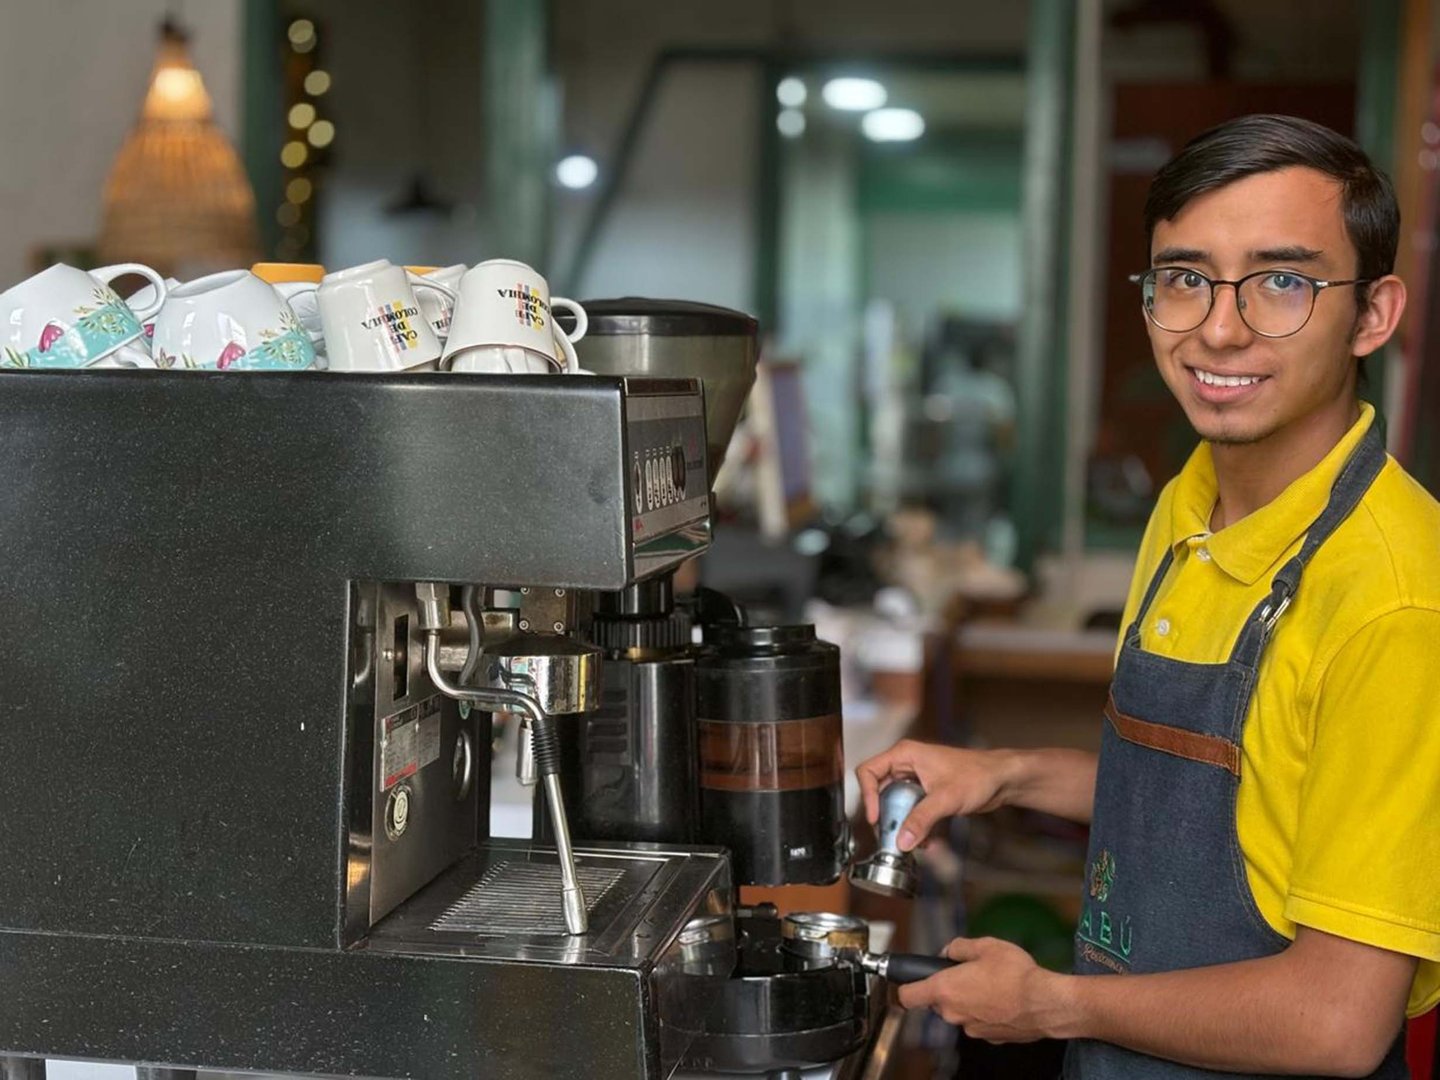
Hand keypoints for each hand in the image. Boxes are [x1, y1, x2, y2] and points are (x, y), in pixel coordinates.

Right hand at [855, 739, 1015, 850]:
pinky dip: (913, 825)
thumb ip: (921, 819)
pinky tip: (925, 839)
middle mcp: (906, 764)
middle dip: (884, 814)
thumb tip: (902, 840)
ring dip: (899, 823)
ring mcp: (914, 778)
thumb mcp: (946, 798)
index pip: (869, 771)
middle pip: (878, 790)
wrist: (1001, 779)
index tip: (876, 817)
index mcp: (905, 754)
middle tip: (889, 834)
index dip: (867, 795)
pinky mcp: (924, 792)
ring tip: (909, 840)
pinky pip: (909, 809)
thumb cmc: (978, 774)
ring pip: (894, 803)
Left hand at [898, 937, 1064, 1042]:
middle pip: (937, 1003)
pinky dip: (986, 1012)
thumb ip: (958, 947)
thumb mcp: (985, 945)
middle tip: (968, 973)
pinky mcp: (989, 1037)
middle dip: (948, 988)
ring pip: (960, 1012)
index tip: (912, 980)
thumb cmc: (1016, 974)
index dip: (907, 986)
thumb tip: (948, 952)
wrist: (1046, 1003)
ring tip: (992, 984)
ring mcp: (971, 1029)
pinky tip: (1003, 1000)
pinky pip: (979, 1021)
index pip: (907, 996)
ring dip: (969, 1000)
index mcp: (945, 990)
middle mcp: (954, 1014)